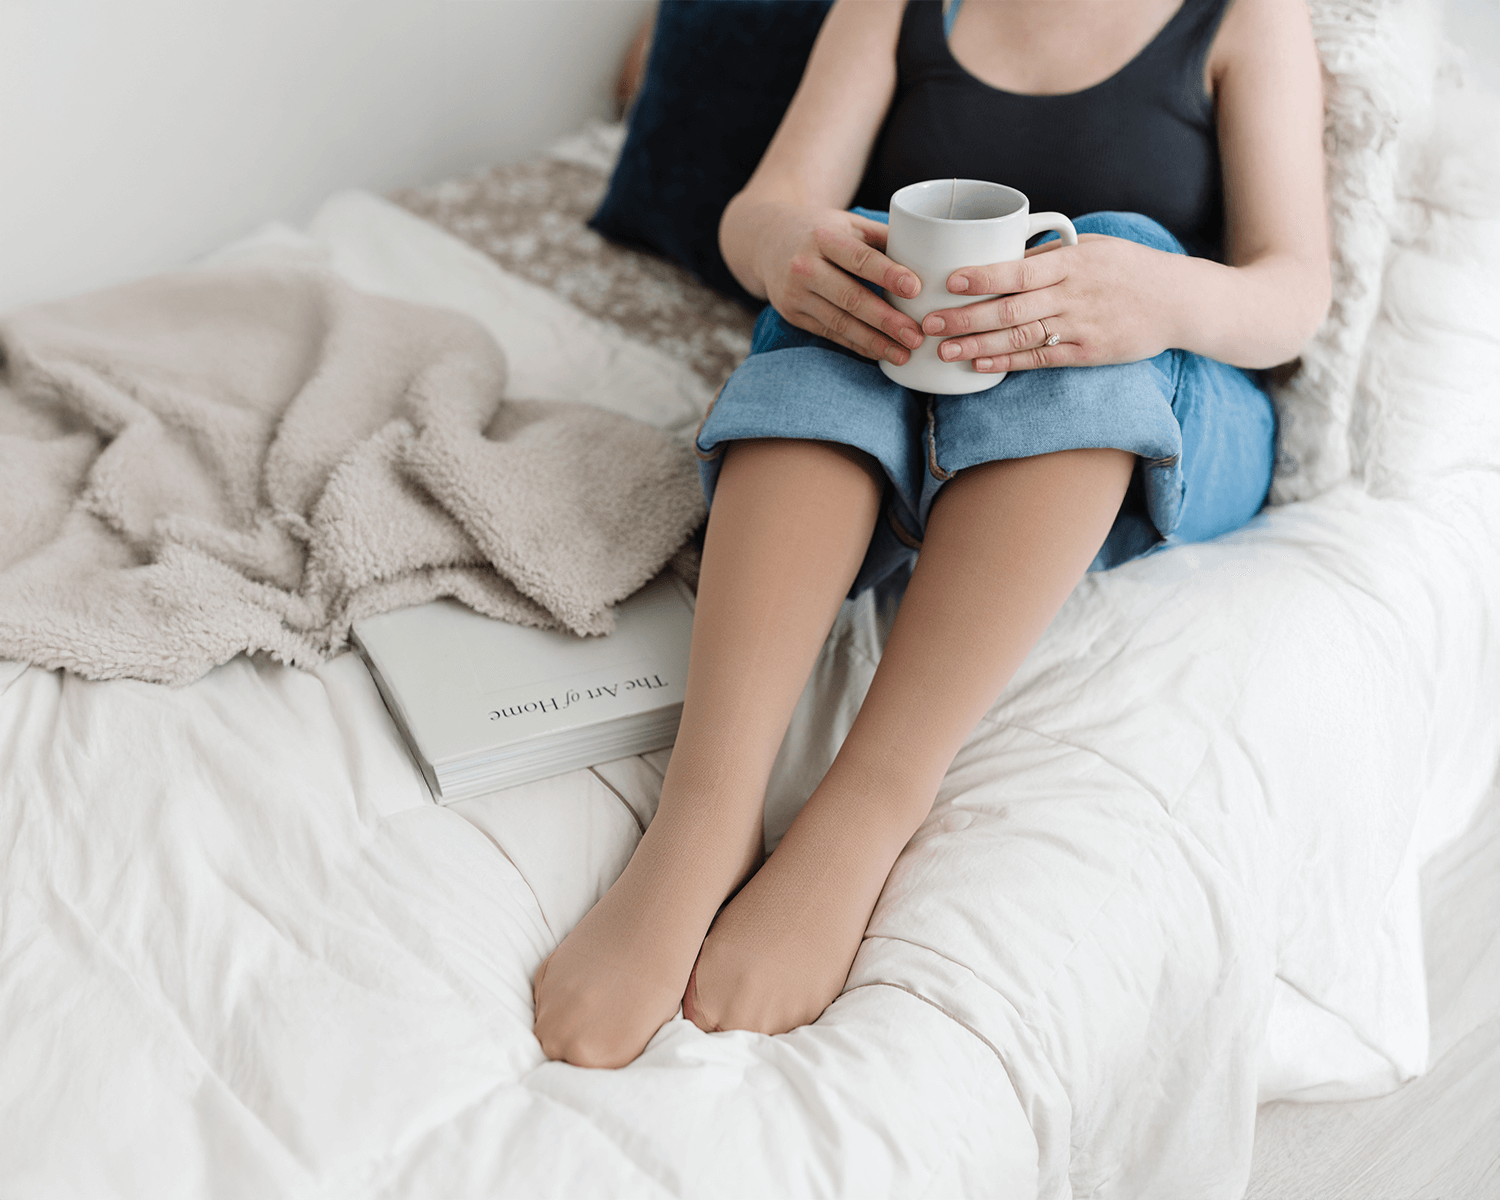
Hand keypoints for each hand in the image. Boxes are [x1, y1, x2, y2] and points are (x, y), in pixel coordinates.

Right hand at [737, 202, 926, 365]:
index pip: (860, 258)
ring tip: (904, 353)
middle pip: (850, 297)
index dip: (888, 274)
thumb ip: (883, 237)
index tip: (916, 289)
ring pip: (840, 322)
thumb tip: (929, 255)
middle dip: (886, 320)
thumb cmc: (820, 230)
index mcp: (823, 237)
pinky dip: (857, 345)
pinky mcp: (792, 315)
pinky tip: (879, 353)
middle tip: (916, 335)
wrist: (767, 240)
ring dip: (874, 341)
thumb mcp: (847, 223)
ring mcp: (795, 294)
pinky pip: (830, 334)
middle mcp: (805, 266)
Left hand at [919, 234, 1181, 373]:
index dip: (983, 277)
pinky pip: (1041, 358)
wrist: (1180, 300)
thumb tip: (1005, 252)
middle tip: (929, 322)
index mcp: (1072, 261)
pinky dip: (1008, 362)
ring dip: (977, 345)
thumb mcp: (1093, 248)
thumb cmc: (1130, 268)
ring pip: (1020, 337)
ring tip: (943, 348)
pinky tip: (980, 364)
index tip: (949, 280)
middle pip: (1011, 308)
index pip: (1019, 269)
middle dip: (965, 317)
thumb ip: (1051, 254)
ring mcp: (1081, 325)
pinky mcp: (1088, 352)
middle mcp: (1074, 294)